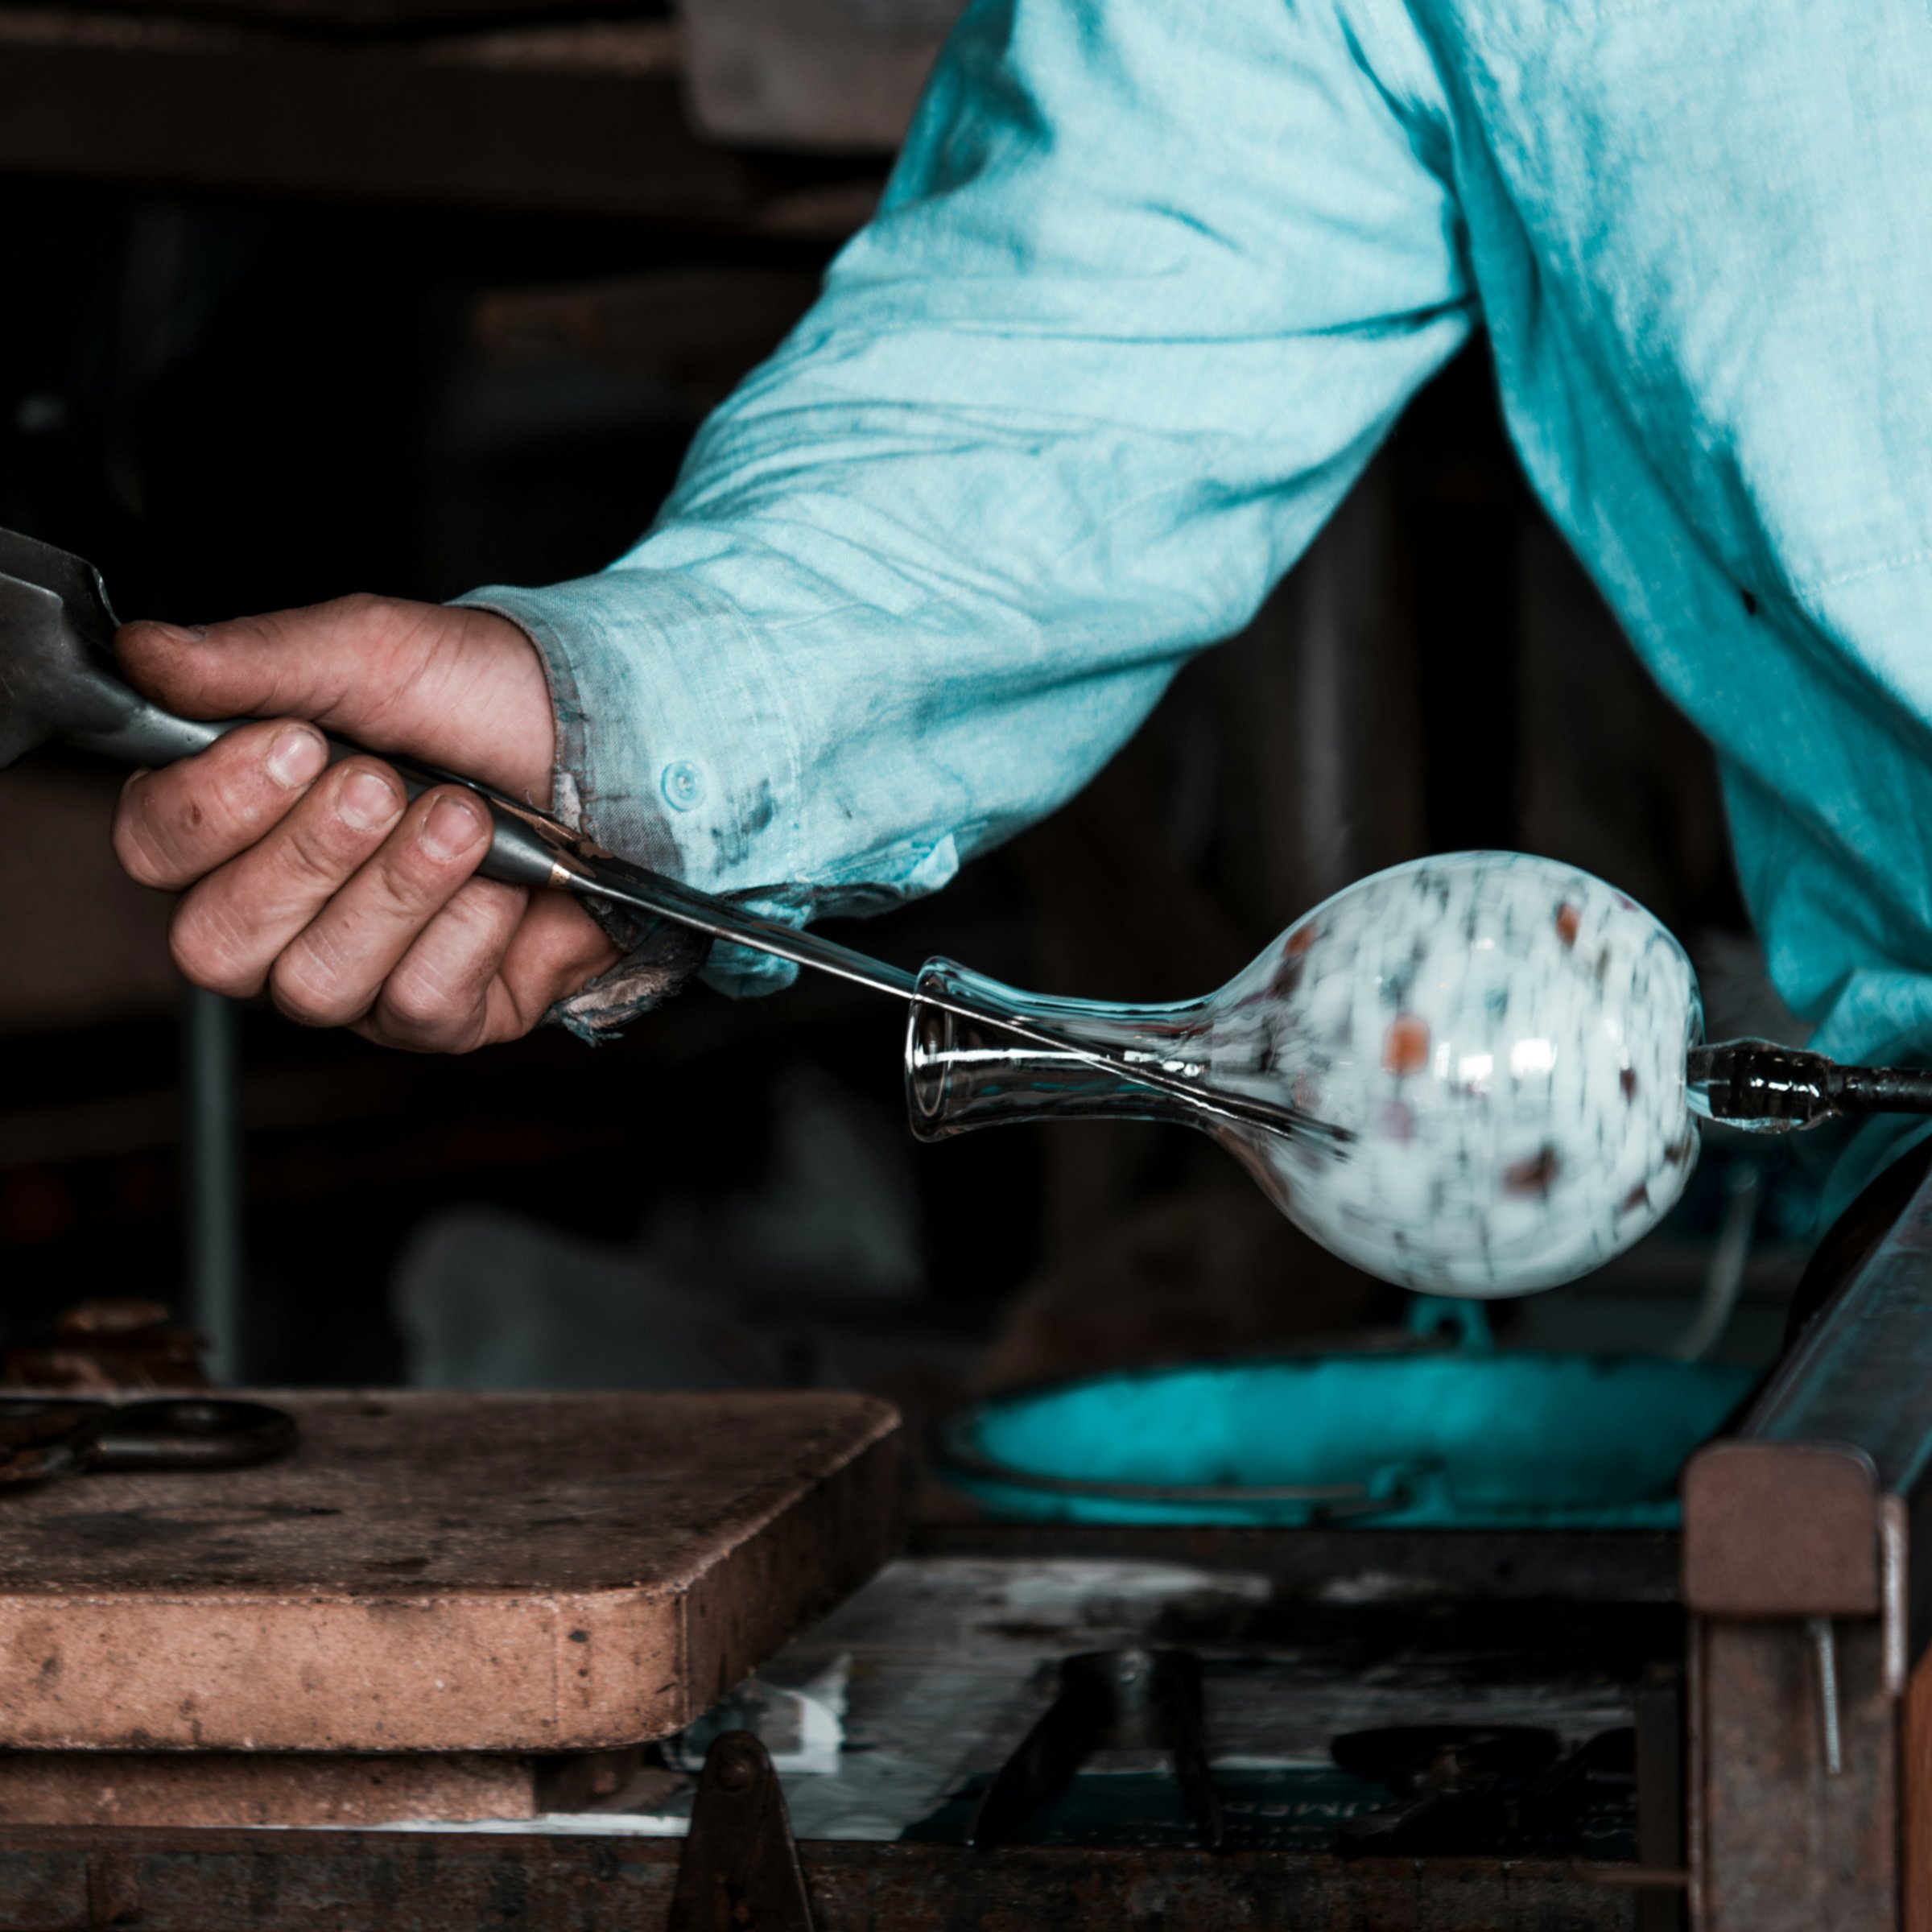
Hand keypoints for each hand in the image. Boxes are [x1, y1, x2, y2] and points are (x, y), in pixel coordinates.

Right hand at [111, 596, 619, 1050]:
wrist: (614, 747)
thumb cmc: (486, 701)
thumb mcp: (376, 652)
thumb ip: (256, 660)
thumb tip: (145, 655)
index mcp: (241, 817)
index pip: (155, 849)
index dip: (212, 809)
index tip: (294, 744)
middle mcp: (282, 911)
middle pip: (218, 941)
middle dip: (310, 856)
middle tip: (384, 783)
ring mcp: (357, 972)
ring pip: (316, 983)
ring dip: (398, 889)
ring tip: (464, 818)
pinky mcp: (438, 1015)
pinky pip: (416, 1005)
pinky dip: (469, 931)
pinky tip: (505, 883)